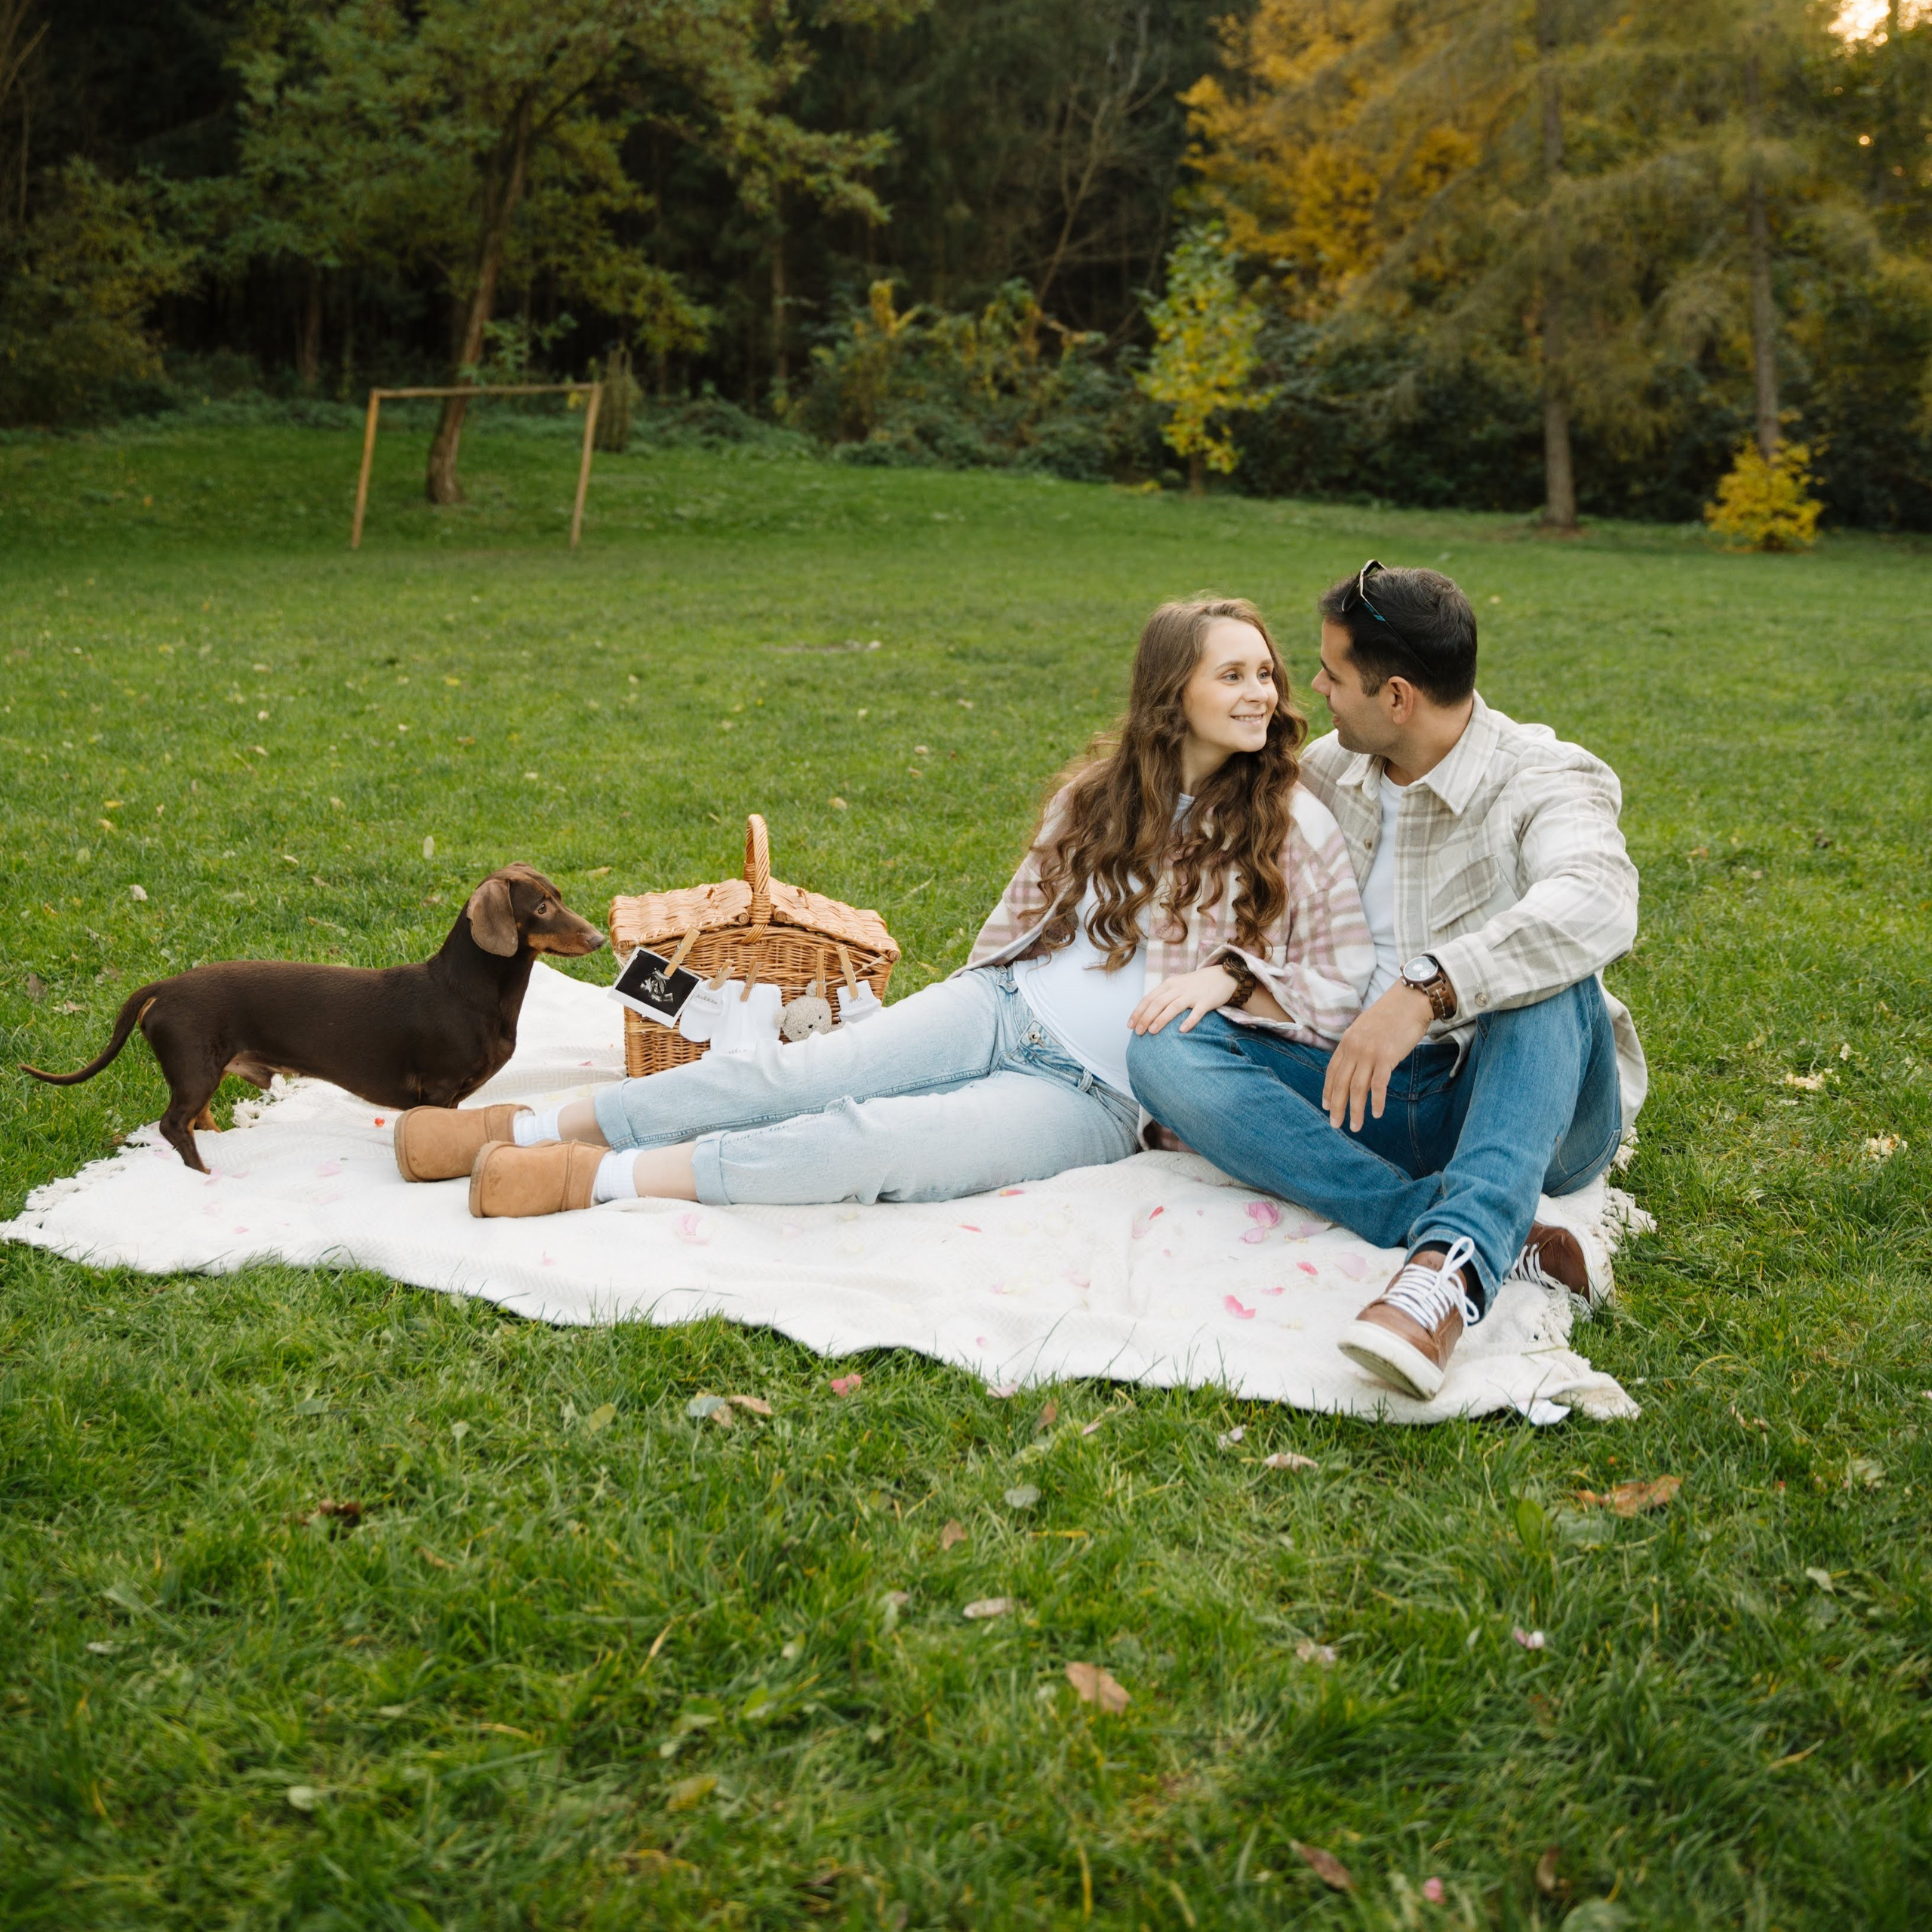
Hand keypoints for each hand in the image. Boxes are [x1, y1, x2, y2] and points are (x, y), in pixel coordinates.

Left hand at [1129, 964, 1239, 1036]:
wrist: (1222, 975)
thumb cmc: (1195, 985)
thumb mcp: (1177, 986)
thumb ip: (1164, 997)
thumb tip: (1147, 1014)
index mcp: (1169, 985)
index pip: (1149, 999)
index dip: (1138, 1012)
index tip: (1130, 1025)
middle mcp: (1178, 988)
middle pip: (1158, 1003)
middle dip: (1146, 1018)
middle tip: (1138, 1032)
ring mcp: (1192, 994)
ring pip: (1173, 1007)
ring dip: (1162, 1019)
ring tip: (1152, 1031)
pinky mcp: (1206, 1001)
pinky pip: (1197, 1012)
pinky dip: (1189, 1021)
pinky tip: (1182, 1030)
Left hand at [1320, 984, 1434, 1132]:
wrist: (1410, 1001)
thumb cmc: (1391, 1016)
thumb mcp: (1364, 1028)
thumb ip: (1356, 1046)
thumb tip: (1355, 1065)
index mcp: (1346, 1041)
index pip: (1331, 1070)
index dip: (1327, 1090)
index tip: (1325, 1106)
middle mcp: (1354, 1048)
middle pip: (1340, 1083)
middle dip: (1336, 1106)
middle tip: (1335, 1125)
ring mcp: (1369, 1053)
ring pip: (1357, 1088)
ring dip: (1355, 1110)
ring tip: (1355, 1126)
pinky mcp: (1386, 1057)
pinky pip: (1378, 1085)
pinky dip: (1375, 1102)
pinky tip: (1376, 1114)